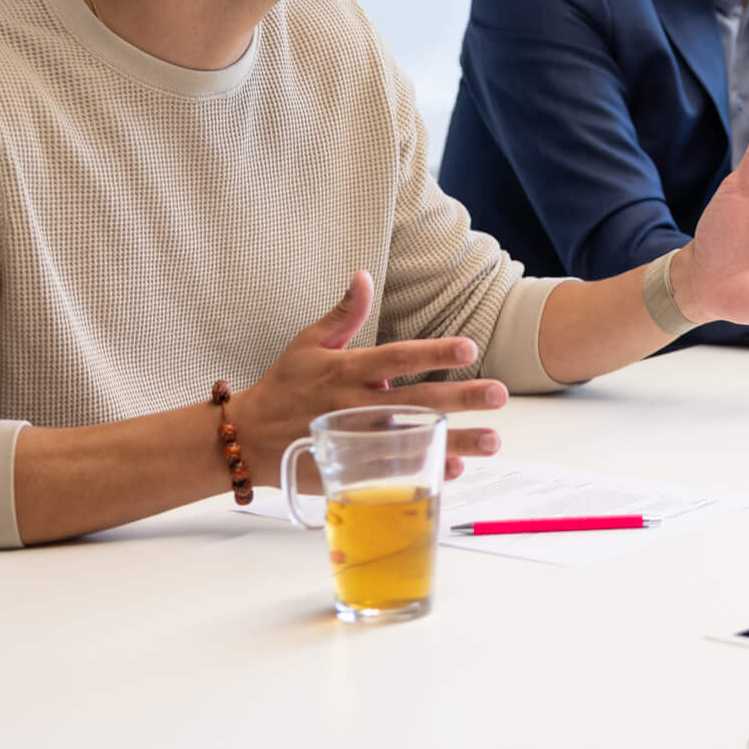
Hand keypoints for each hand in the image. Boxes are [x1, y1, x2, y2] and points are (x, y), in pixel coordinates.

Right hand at [235, 270, 502, 484]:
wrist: (248, 439)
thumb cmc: (283, 386)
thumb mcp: (308, 343)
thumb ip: (343, 314)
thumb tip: (364, 275)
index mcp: (347, 370)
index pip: (398, 357)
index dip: (434, 352)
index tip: (470, 348)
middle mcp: (355, 404)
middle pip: (416, 400)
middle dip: (462, 398)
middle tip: (500, 395)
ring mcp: (355, 440)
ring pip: (413, 440)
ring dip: (455, 442)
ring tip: (493, 441)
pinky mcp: (350, 469)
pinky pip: (394, 472)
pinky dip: (423, 471)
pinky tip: (455, 468)